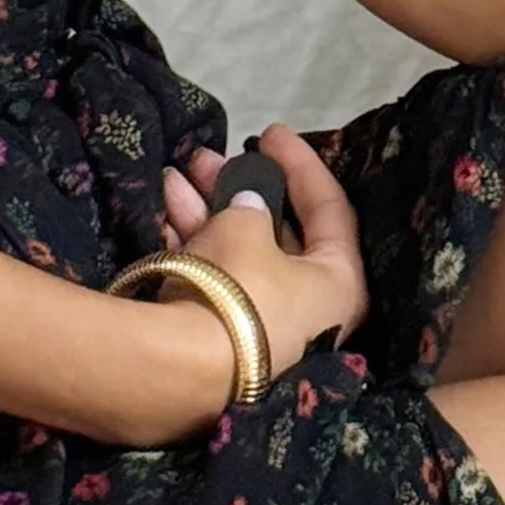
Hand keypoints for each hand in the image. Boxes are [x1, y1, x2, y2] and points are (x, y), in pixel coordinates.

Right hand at [151, 123, 367, 416]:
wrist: (183, 373)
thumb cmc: (239, 287)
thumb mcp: (246, 226)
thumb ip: (251, 205)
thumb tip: (248, 206)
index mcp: (339, 284)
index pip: (330, 208)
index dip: (301, 163)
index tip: (270, 132)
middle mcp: (309, 310)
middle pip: (278, 231)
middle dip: (239, 187)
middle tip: (207, 157)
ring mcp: (264, 329)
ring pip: (240, 253)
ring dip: (207, 208)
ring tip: (178, 173)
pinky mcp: (223, 342)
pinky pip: (215, 280)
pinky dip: (192, 243)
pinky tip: (164, 208)